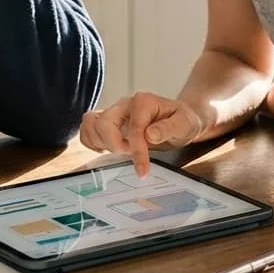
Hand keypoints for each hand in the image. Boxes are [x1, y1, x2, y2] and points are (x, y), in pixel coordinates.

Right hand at [79, 91, 208, 176]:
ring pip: (91, 124)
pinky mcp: (108, 122)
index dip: (136, 151)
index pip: (134, 129)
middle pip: (104, 123)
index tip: (142, 171)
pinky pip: (88, 128)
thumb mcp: (185, 124)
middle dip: (114, 145)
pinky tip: (106, 150)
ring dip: (101, 143)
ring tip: (120, 152)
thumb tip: (150, 134)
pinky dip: (91, 141)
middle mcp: (124, 104)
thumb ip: (169, 128)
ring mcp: (114, 112)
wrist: (179, 119)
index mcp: (143, 102)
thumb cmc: (181, 120)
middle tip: (129, 155)